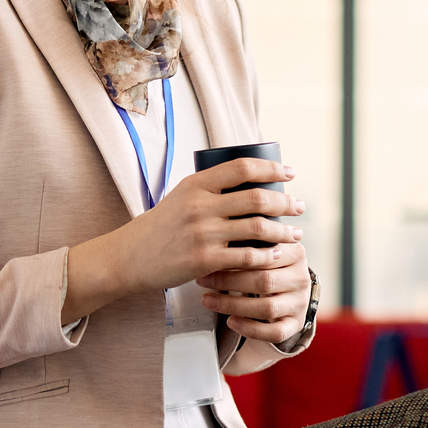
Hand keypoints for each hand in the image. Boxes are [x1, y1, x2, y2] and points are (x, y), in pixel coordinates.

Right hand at [62, 158, 304, 321]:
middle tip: (299, 206)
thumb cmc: (160, 228)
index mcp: (195, 184)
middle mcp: (200, 205)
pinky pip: (246, 257)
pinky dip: (267, 256)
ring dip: (283, 231)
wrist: (128, 257)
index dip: (271, 169)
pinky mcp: (204, 260)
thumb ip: (208, 190)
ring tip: (296, 234)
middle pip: (256, 198)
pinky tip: (279, 256)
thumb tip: (249, 182)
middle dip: (285, 202)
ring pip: (257, 228)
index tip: (290, 174)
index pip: (241, 168)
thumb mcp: (180, 198)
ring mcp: (203, 233)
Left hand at [200, 239, 311, 344]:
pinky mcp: (296, 324)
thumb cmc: (265, 264)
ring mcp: (300, 302)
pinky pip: (275, 332)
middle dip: (228, 281)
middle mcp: (302, 277)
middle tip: (202, 280)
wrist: (287, 290)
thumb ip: (248, 239)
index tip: (208, 257)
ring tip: (207, 300)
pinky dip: (251, 329)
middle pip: (264, 281)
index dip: (235, 258)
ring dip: (232, 305)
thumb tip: (214, 232)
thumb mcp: (263, 247)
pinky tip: (230, 322)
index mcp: (296, 252)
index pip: (266, 255)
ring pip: (267, 308)